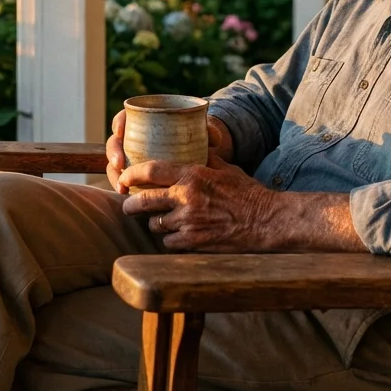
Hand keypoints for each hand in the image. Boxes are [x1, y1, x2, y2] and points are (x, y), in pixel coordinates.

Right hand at [105, 109, 235, 193]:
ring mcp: (134, 157)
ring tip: (121, 186)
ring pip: (116, 163)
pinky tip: (125, 194)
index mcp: (147, 121)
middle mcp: (136, 138)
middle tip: (120, 163)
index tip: (120, 130)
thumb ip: (209, 132)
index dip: (119, 122)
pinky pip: (124, 178)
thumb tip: (214, 138)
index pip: (127, 116)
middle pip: (117, 141)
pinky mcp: (137, 174)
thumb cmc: (199, 139)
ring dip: (115, 173)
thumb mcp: (204, 133)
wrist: (200, 155)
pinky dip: (122, 185)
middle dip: (113, 152)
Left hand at [119, 156, 275, 250]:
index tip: (124, 178)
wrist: (266, 221)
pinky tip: (179, 236)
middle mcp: (187, 198)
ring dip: (157, 223)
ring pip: (156, 224)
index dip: (132, 174)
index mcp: (193, 175)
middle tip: (128, 206)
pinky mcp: (194, 242)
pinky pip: (169, 242)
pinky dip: (171, 240)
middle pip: (144, 201)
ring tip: (162, 221)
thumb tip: (196, 148)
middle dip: (131, 204)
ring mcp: (189, 222)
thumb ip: (205, 160)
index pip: (151, 171)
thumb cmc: (248, 194)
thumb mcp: (226, 169)